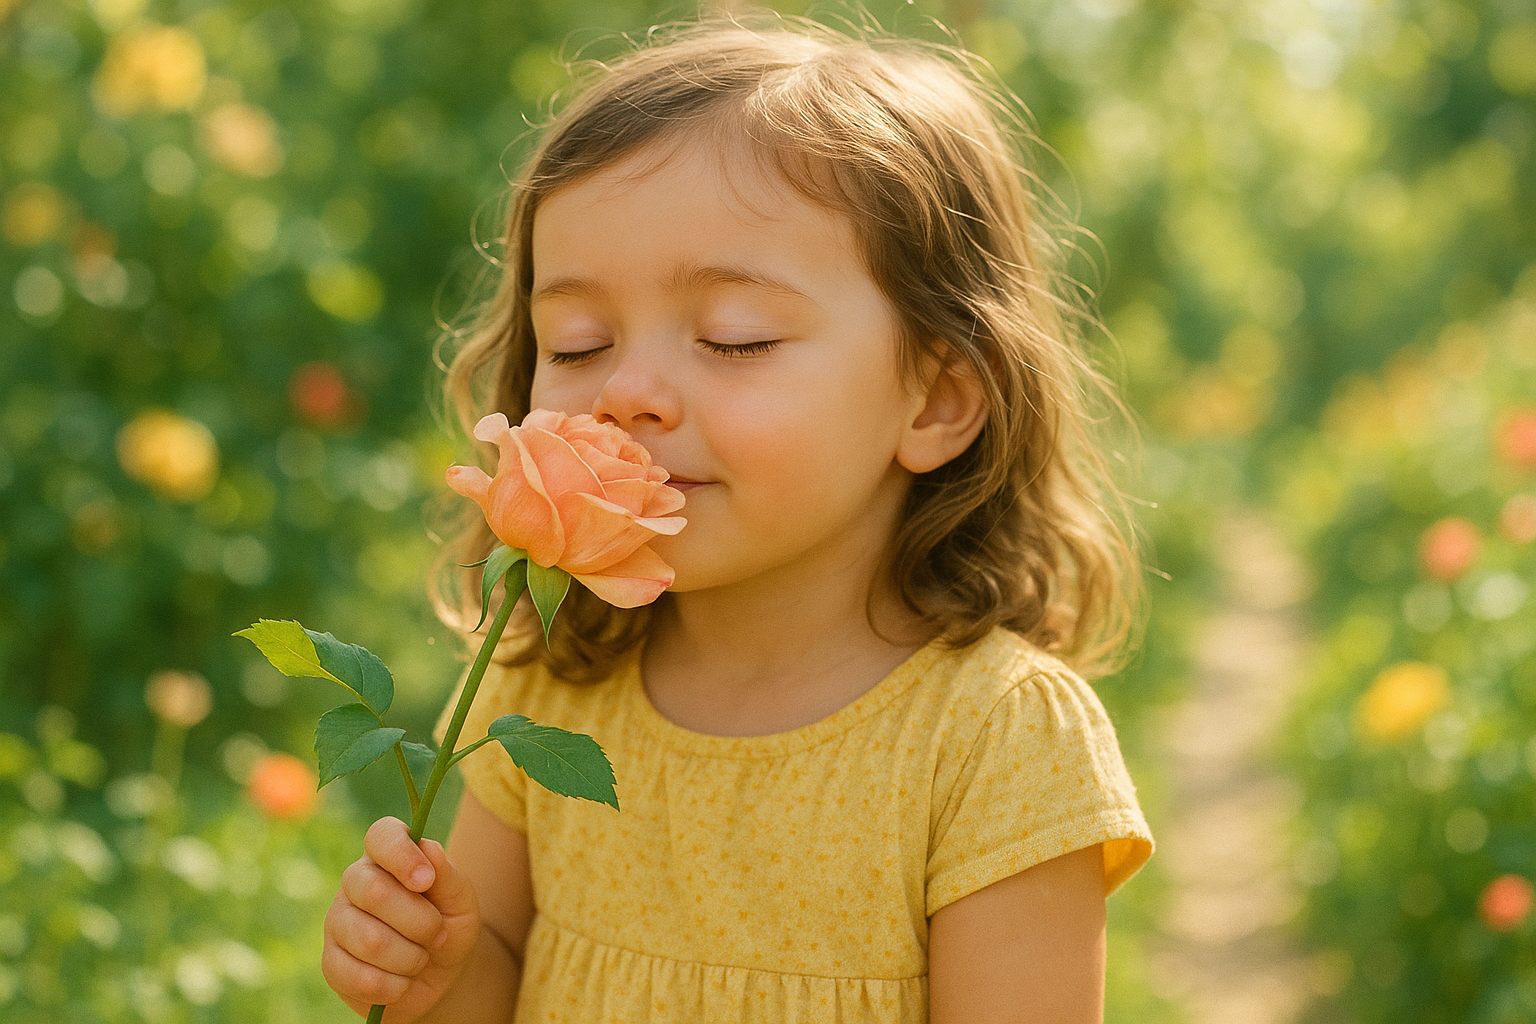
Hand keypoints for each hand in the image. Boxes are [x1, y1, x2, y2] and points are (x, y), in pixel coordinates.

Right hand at [322, 817, 481, 1021]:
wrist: (439, 975)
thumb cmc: (448, 926)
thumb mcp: (460, 901)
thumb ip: (447, 876)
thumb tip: (428, 848)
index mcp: (388, 855)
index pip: (381, 836)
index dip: (402, 856)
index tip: (426, 881)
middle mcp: (356, 882)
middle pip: (374, 891)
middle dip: (420, 921)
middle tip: (437, 934)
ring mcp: (338, 922)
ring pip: (369, 940)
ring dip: (410, 958)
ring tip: (420, 959)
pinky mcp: (331, 963)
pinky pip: (359, 977)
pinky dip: (394, 986)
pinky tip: (403, 982)